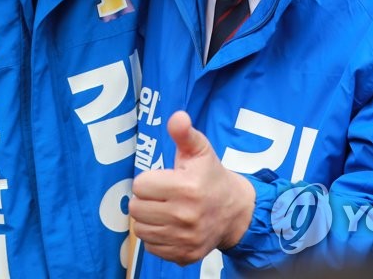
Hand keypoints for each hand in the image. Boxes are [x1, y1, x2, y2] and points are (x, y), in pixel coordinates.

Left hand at [129, 112, 254, 265]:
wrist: (236, 211)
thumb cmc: (211, 177)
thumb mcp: (201, 150)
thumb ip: (184, 134)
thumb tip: (177, 117)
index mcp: (187, 187)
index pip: (140, 186)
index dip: (149, 180)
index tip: (163, 180)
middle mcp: (185, 216)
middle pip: (136, 209)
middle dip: (146, 200)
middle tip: (161, 196)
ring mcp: (185, 239)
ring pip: (141, 230)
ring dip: (148, 219)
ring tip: (164, 210)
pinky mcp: (185, 255)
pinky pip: (152, 247)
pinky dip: (157, 238)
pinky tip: (170, 226)